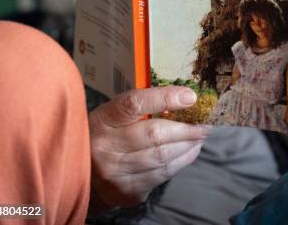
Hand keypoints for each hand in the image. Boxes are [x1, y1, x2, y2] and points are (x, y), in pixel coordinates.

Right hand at [88, 86, 210, 209]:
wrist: (81, 174)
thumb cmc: (106, 136)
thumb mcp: (112, 116)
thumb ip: (142, 107)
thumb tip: (184, 99)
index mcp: (103, 120)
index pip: (135, 103)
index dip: (165, 98)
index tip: (190, 96)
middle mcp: (106, 147)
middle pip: (155, 133)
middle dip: (187, 129)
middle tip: (205, 125)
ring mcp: (115, 172)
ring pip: (163, 156)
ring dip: (188, 146)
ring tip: (199, 137)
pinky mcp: (127, 191)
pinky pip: (162, 174)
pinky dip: (181, 161)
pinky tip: (189, 152)